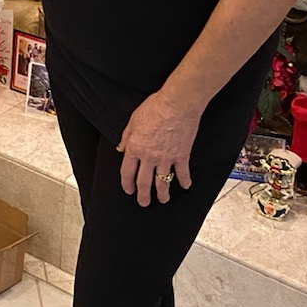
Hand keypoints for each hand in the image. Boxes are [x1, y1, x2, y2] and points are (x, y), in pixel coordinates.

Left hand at [117, 92, 199, 207]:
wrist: (177, 104)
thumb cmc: (156, 107)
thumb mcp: (133, 120)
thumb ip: (126, 136)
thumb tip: (120, 147)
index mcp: (135, 148)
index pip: (127, 173)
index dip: (127, 185)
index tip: (129, 190)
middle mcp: (149, 157)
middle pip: (144, 183)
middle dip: (143, 196)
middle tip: (144, 202)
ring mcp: (166, 158)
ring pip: (163, 183)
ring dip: (163, 194)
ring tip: (163, 199)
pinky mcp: (181, 156)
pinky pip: (183, 173)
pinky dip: (185, 181)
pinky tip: (185, 186)